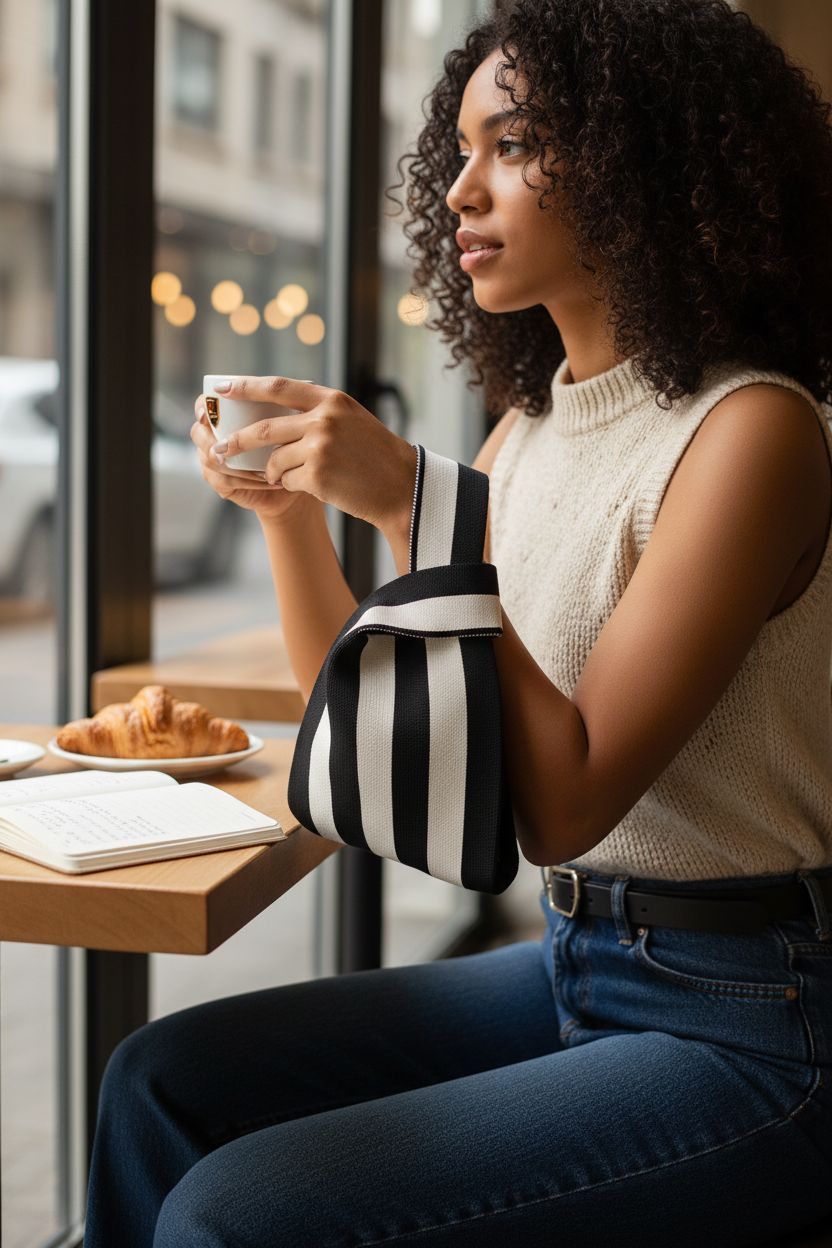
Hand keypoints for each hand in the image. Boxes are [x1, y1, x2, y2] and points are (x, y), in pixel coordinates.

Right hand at [190, 396, 306, 522]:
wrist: (299, 477)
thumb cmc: (294, 443)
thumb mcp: (292, 420)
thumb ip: (285, 403)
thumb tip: (297, 384)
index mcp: (226, 414)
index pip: (203, 404)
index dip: (202, 407)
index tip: (208, 414)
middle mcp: (215, 435)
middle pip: (198, 433)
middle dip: (213, 440)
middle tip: (231, 446)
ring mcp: (216, 460)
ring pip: (211, 459)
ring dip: (238, 463)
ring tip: (269, 467)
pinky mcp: (222, 483)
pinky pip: (224, 481)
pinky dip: (247, 480)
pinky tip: (267, 480)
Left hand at [203, 376, 417, 535]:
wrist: (401, 486)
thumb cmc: (375, 455)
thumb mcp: (351, 420)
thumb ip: (319, 412)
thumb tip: (276, 412)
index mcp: (331, 400)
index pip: (278, 387)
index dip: (246, 386)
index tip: (222, 387)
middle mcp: (324, 420)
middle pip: (265, 428)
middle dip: (238, 440)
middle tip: (219, 448)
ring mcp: (320, 448)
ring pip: (275, 460)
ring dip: (272, 471)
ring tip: (279, 476)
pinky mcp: (318, 476)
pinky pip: (288, 481)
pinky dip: (290, 485)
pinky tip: (310, 486)